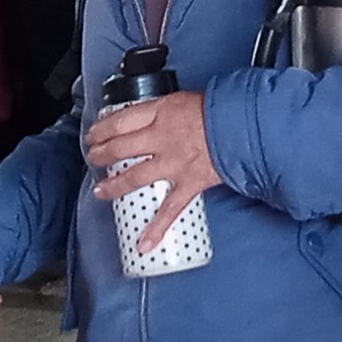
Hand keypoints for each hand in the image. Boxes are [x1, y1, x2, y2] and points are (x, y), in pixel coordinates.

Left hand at [86, 90, 225, 251]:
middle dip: (101, 154)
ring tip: (101, 191)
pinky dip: (157, 228)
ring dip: (113, 185)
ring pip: (134, 176)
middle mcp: (162, 138)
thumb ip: (167, 110)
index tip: (94, 134)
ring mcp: (174, 163)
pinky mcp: (189, 183)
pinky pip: (170, 209)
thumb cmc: (222, 109)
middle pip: (120, 147)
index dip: (101, 129)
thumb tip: (155, 118)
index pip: (120, 121)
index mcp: (161, 113)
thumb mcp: (187, 99)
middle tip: (93, 158)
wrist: (247, 125)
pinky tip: (144, 242)